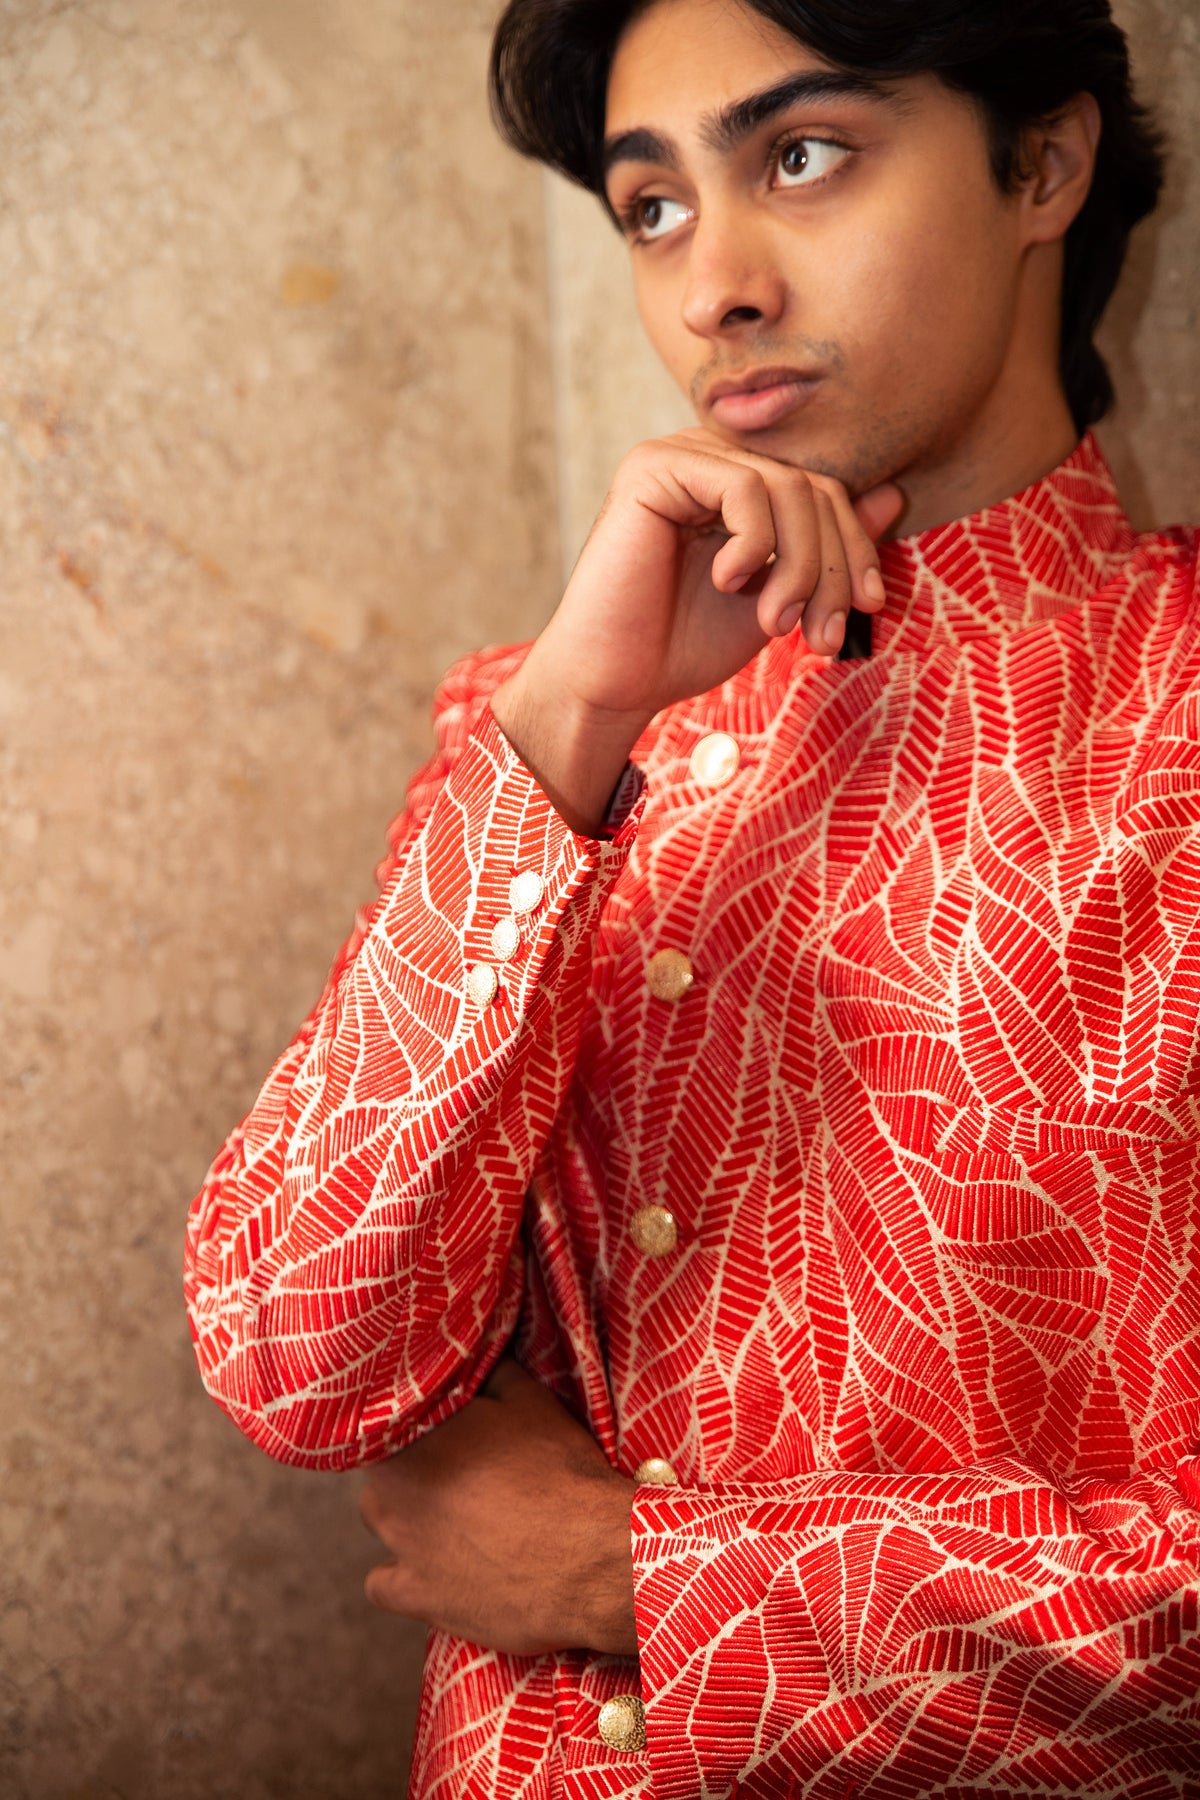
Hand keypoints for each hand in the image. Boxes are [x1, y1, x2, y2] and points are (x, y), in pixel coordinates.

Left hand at [359, 1357, 637, 1657]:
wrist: (588, 1555)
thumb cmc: (559, 1471)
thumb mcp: (530, 1401)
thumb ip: (490, 1372)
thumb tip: (477, 1352)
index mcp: (411, 1434)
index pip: (389, 1420)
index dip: (418, 1426)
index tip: (445, 1433)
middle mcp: (389, 1489)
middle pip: (383, 1470)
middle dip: (411, 1468)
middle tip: (456, 1472)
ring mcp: (398, 1547)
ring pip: (379, 1521)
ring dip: (403, 1517)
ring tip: (449, 1519)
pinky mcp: (415, 1597)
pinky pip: (381, 1585)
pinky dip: (402, 1577)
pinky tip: (432, 1569)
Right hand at [492, 428, 903, 831]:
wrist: (617, 682)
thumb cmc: (684, 646)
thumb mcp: (779, 597)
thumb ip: (827, 547)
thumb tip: (893, 493)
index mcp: (736, 485)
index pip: (823, 492)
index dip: (856, 548)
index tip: (868, 608)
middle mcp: (709, 460)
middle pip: (812, 487)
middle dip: (833, 566)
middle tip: (824, 634)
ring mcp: (680, 456)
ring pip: (786, 487)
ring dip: (799, 566)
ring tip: (777, 623)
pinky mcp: (654, 468)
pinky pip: (743, 486)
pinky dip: (753, 544)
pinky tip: (727, 582)